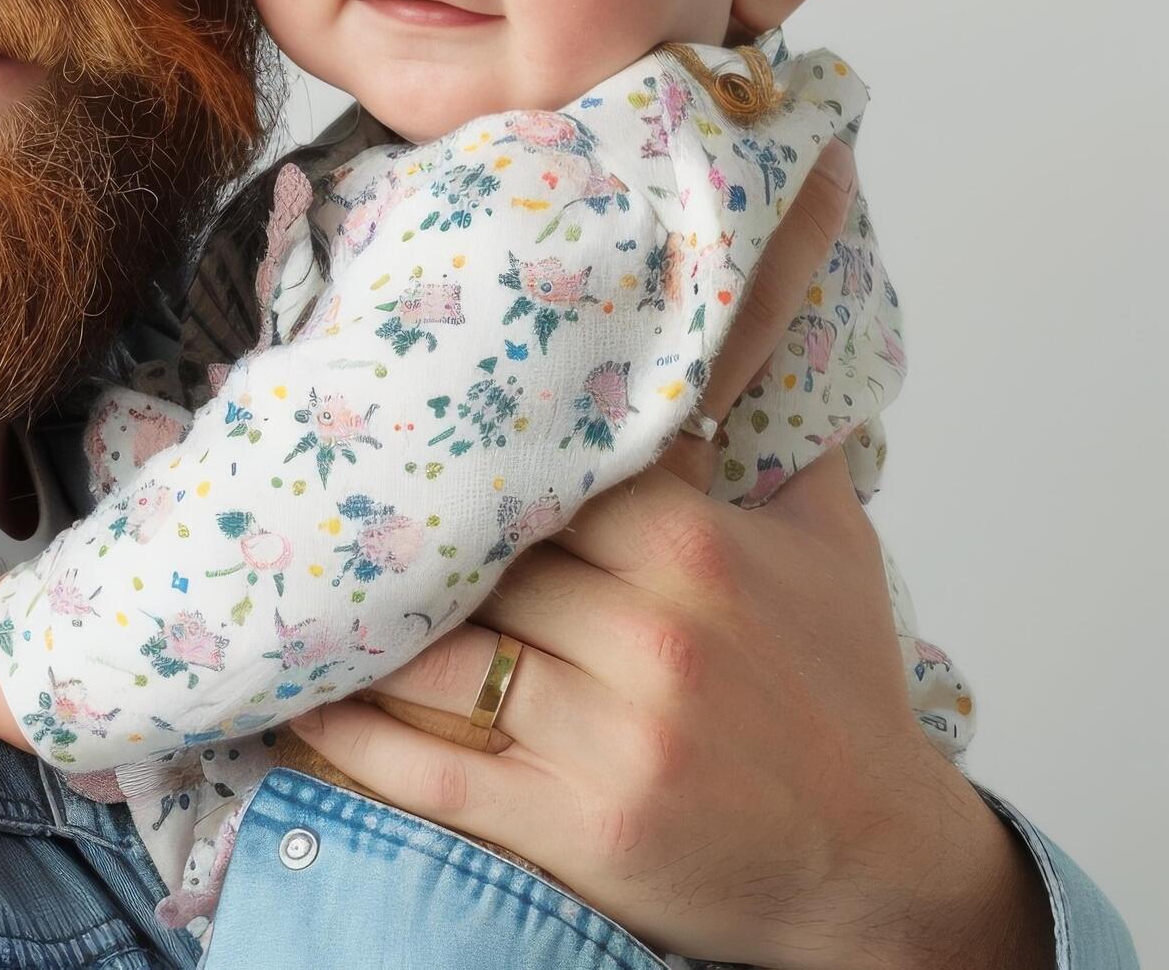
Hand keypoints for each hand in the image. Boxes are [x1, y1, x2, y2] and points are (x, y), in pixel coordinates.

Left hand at [289, 140, 1050, 969]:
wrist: (881, 864)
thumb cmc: (841, 686)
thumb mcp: (827, 538)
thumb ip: (775, 428)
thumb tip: (744, 305)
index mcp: (695, 545)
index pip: (546, 467)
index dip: (467, 447)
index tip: (396, 414)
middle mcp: (650, 632)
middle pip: (478, 554)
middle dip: (403, 532)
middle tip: (317, 491)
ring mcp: (610, 736)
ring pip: (440, 651)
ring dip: (358, 623)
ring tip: (287, 580)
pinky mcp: (578, 828)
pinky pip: (435, 769)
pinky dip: (353, 738)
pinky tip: (297, 700)